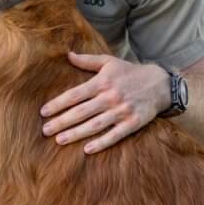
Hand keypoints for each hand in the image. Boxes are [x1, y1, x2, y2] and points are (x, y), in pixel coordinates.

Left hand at [40, 52, 170, 154]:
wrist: (159, 83)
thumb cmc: (129, 72)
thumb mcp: (109, 62)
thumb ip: (87, 60)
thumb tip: (68, 55)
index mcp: (102, 82)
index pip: (75, 94)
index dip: (58, 103)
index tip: (43, 112)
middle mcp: (110, 97)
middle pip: (81, 112)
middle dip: (62, 121)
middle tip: (45, 130)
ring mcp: (122, 111)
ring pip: (95, 125)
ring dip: (76, 133)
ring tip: (59, 140)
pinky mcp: (133, 123)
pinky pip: (115, 135)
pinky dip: (101, 143)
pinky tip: (87, 149)